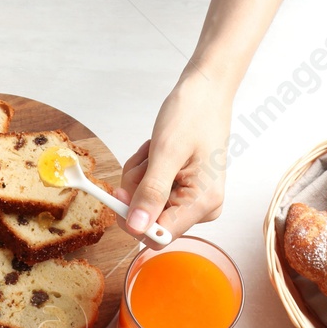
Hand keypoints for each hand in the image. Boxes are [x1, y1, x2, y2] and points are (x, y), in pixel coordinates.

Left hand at [115, 72, 233, 244]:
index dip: (132, 219)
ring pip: (143, 204)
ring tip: (154, 151)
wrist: (206, 92)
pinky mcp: (182, 192)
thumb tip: (137, 227)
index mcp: (203, 203)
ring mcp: (191, 201)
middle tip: (147, 158)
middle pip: (148, 219)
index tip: (120, 192)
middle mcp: (201, 208)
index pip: (158, 235)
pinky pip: (148, 193)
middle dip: (137, 188)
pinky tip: (156, 153)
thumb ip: (151, 192)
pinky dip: (144, 172)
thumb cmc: (194, 113)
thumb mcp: (166, 152)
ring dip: (139, 176)